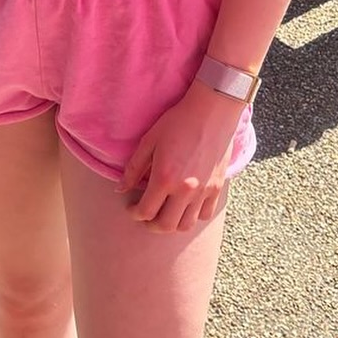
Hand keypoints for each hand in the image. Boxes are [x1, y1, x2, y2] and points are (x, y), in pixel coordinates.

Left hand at [116, 82, 243, 231]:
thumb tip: (120, 189)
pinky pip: (205, 214)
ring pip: (186, 225)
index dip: (134, 214)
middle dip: (151, 225)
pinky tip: (184, 205)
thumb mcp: (148, 141)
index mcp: (164, 178)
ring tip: (164, 213)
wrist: (211, 112)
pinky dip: (193, 216)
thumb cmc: (177, 123)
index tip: (131, 208)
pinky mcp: (217, 188)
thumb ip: (133, 169)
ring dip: (172, 224)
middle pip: (166, 226)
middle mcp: (185, 190)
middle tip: (145, 216)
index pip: (146, 212)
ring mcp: (204, 191)